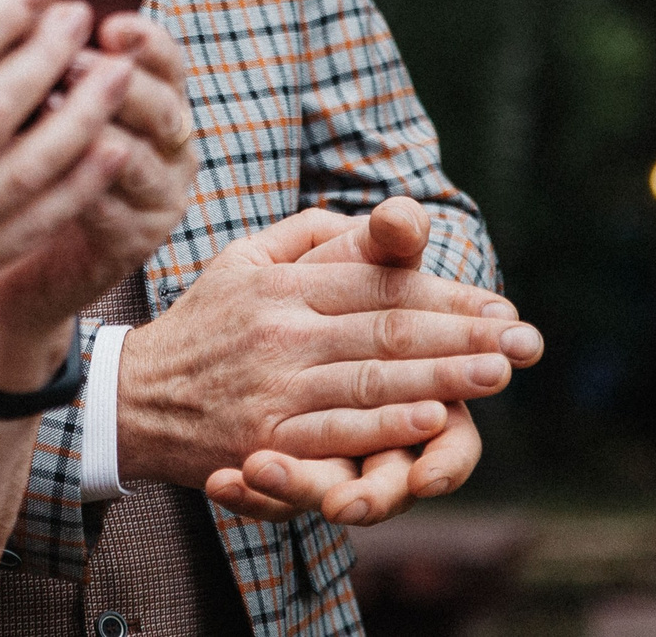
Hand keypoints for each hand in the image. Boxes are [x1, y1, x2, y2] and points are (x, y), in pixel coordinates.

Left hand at [0, 13, 197, 377]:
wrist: (16, 253)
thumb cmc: (22, 160)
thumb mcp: (41, 102)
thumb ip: (52, 61)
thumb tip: (31, 5)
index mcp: (158, 100)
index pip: (169, 61)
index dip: (146, 41)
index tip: (111, 24)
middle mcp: (172, 147)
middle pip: (162, 105)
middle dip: (114, 81)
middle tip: (68, 61)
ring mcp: (161, 198)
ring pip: (139, 158)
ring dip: (94, 133)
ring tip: (46, 111)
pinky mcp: (136, 244)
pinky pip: (115, 212)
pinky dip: (81, 190)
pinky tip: (47, 173)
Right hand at [114, 215, 533, 494]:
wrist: (131, 399)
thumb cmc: (200, 326)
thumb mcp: (240, 261)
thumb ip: (303, 237)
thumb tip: (365, 218)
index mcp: (282, 285)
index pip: (376, 284)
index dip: (442, 295)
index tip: (498, 305)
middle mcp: (281, 330)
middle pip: (386, 330)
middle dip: (462, 336)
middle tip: (523, 339)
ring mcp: (274, 385)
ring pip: (370, 379)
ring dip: (440, 377)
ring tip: (496, 371)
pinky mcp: (265, 437)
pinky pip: (335, 430)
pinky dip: (385, 425)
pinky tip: (431, 419)